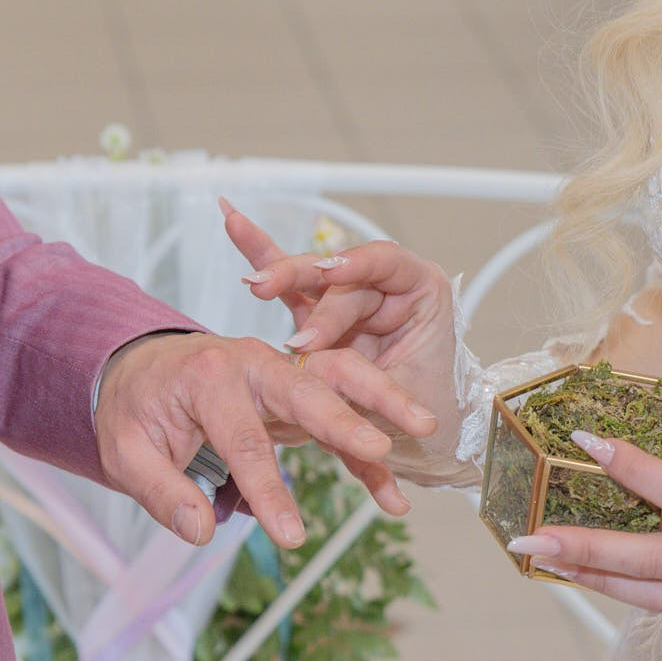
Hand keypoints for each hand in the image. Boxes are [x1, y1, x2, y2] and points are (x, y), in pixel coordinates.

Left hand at [95, 331, 435, 548]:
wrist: (143, 371)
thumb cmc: (136, 409)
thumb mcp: (125, 451)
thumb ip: (162, 490)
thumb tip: (201, 531)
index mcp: (210, 375)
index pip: (245, 437)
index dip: (269, 490)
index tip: (291, 537)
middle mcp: (255, 365)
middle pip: (308, 388)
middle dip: (347, 419)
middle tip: (382, 448)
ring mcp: (282, 374)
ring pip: (342, 378)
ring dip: (383, 401)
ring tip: (425, 429)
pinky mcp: (299, 396)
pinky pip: (343, 418)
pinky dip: (370, 456)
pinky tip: (394, 498)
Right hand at [220, 201, 460, 443]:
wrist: (418, 440)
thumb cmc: (428, 416)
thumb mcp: (401, 399)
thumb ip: (359, 379)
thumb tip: (313, 370)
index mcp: (421, 293)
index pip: (388, 263)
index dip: (358, 263)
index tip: (331, 272)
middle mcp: (384, 288)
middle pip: (340, 273)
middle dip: (309, 288)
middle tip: (284, 315)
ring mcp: (348, 299)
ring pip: (309, 277)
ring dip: (278, 275)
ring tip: (255, 285)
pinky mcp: (319, 314)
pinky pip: (290, 285)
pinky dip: (261, 255)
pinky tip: (233, 220)